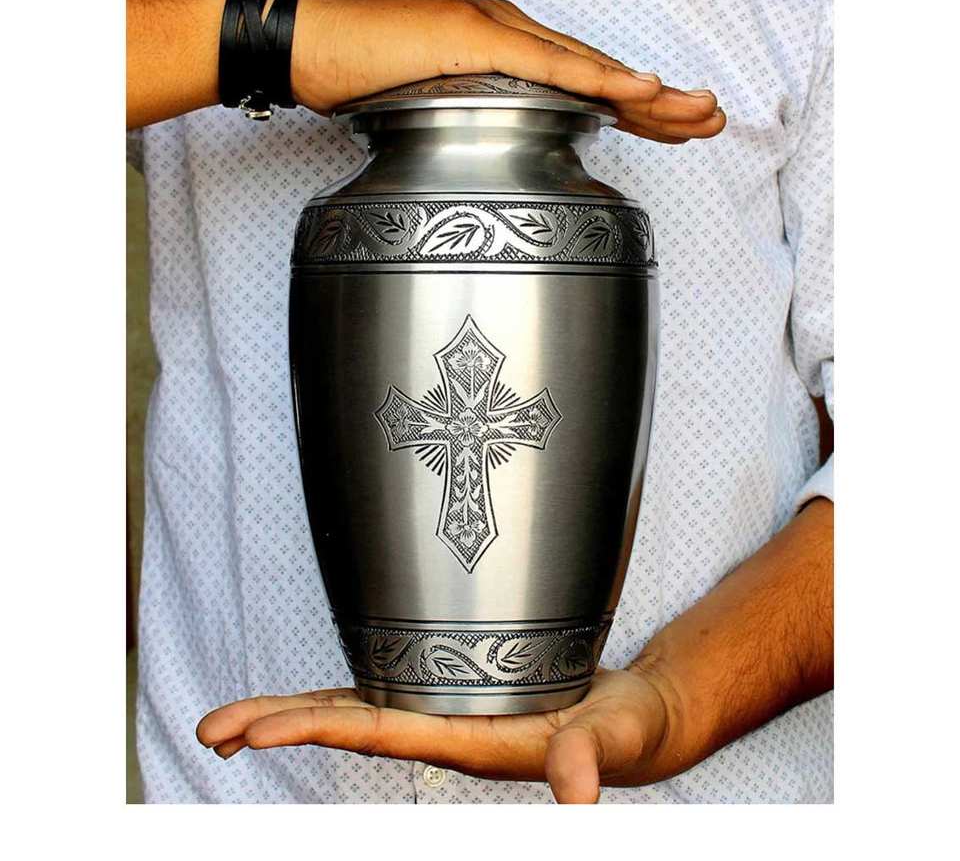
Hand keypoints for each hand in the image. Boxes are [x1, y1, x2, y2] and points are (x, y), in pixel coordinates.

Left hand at [196, 664, 681, 802]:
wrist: (636, 720)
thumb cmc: (625, 728)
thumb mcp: (610, 738)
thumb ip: (587, 762)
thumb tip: (576, 802)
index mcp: (470, 742)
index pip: (378, 732)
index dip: (316, 727)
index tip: (257, 732)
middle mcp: (446, 733)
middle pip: (348, 725)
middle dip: (279, 725)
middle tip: (210, 730)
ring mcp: (449, 718)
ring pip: (357, 713)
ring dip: (296, 715)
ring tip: (236, 723)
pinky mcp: (459, 700)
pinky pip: (388, 697)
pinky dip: (342, 700)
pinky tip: (316, 701)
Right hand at [291, 0, 724, 143]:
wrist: (309, 48)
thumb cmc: (363, 80)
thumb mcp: (432, 109)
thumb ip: (473, 121)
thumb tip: (500, 152)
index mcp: (506, 56)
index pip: (584, 85)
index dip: (635, 107)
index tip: (676, 130)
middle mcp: (513, 37)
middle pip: (602, 73)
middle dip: (663, 102)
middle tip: (713, 121)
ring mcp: (497, 34)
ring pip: (590, 67)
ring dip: (650, 93)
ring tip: (700, 112)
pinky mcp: (475, 41)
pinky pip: (548, 67)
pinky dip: (597, 81)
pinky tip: (640, 91)